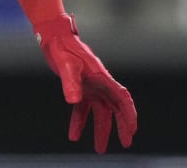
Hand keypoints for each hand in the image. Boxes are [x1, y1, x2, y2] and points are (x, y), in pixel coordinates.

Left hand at [34, 13, 136, 152]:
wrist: (54, 38)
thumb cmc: (63, 48)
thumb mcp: (66, 65)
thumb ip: (71, 83)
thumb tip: (74, 101)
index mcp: (102, 78)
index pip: (122, 98)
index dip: (129, 114)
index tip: (132, 130)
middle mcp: (99, 84)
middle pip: (115, 108)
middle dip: (121, 126)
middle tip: (125, 144)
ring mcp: (91, 86)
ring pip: (100, 112)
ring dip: (100, 129)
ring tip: (99, 149)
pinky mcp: (80, 88)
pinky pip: (83, 109)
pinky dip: (79, 122)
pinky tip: (74, 135)